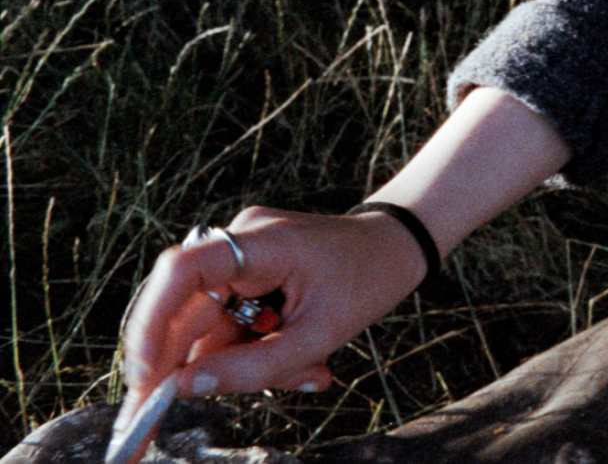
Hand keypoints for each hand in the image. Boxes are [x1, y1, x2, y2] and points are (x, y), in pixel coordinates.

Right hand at [115, 87, 569, 430]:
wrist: (399, 243)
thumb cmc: (371, 276)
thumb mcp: (322, 333)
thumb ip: (256, 365)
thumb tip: (188, 387)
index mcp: (260, 242)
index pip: (181, 271)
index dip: (151, 323)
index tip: (146, 376)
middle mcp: (239, 242)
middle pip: (188, 313)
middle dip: (196, 369)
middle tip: (161, 427)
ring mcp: (241, 257)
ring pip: (211, 328)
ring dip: (244, 364)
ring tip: (308, 374)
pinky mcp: (247, 274)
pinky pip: (231, 324)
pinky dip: (256, 351)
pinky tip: (304, 364)